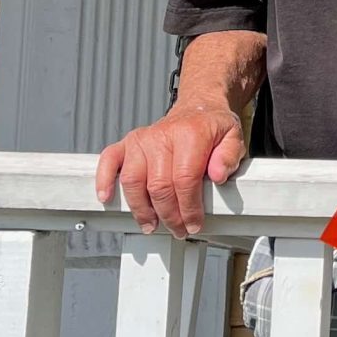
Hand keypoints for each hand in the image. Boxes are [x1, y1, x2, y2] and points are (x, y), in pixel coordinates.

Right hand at [95, 105, 245, 236]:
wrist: (198, 107)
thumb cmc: (213, 126)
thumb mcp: (233, 137)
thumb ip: (229, 156)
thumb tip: (218, 175)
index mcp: (190, 134)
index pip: (185, 179)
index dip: (188, 207)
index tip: (194, 224)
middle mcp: (161, 136)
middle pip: (158, 185)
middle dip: (169, 215)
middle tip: (178, 230)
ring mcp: (142, 139)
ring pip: (133, 180)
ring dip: (141, 209)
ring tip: (152, 225)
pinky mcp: (127, 142)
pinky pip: (109, 160)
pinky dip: (104, 179)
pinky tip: (107, 198)